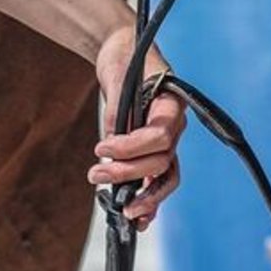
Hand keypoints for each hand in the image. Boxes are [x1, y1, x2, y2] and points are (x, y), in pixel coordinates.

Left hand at [89, 21, 185, 230]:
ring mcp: (167, 141)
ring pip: (164, 176)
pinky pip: (157, 179)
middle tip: (95, 174)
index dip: (131, 147)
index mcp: (172, 105)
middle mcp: (175, 127)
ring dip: (144, 195)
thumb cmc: (124, 58)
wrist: (125, 52)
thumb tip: (113, 141)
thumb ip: (118, 108)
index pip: (159, 136)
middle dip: (128, 172)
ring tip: (123, 210)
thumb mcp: (118, 76)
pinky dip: (149, 199)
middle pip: (160, 160)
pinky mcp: (154, 151)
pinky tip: (137, 219)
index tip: (103, 147)